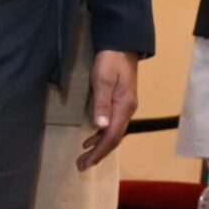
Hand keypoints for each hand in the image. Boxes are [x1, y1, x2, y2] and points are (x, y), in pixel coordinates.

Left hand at [80, 50, 138, 170]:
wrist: (122, 43)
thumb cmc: (111, 59)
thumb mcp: (104, 79)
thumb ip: (102, 103)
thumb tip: (99, 127)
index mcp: (124, 106)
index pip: (112, 136)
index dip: (99, 152)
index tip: (85, 164)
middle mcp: (127, 109)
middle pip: (114, 138)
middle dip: (99, 153)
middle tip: (81, 166)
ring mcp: (125, 105)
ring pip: (114, 132)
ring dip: (100, 146)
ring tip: (84, 156)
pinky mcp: (121, 100)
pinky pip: (113, 124)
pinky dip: (102, 134)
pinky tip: (93, 136)